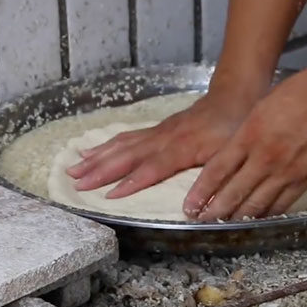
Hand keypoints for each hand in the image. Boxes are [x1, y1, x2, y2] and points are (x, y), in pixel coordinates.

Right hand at [66, 85, 257, 202]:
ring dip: (97, 158)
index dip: (132, 182)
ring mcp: (157, 132)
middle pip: (128, 155)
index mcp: (182, 148)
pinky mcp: (155, 128)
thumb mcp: (230, 155)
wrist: (233, 96)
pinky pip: (126, 137)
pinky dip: (106, 145)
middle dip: (101, 170)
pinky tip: (91, 150)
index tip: (109, 195)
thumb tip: (198, 209)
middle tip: (77, 183)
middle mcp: (164, 138)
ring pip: (122, 145)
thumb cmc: (233, 127)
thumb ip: (214, 180)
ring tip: (73, 168)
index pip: (152, 168)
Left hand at [183, 63, 306, 220]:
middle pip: (234, 192)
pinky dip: (267, 214)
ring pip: (258, 204)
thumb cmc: (302, 91)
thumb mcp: (262, 105)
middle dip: (214, 210)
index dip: (202, 191)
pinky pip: (283, 203)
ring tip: (223, 225)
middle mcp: (266, 156)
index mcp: (251, 134)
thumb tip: (232, 154)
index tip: (190, 205)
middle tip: (200, 221)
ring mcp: (288, 171)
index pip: (218, 169)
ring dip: (238, 217)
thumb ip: (246, 132)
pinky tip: (256, 219)